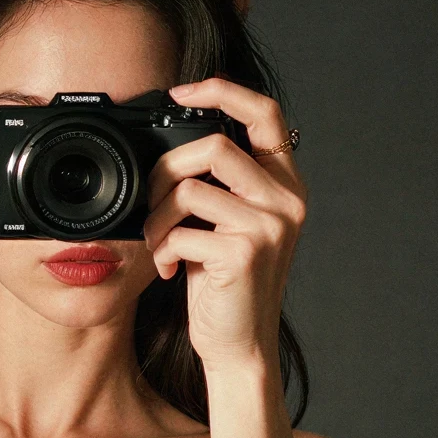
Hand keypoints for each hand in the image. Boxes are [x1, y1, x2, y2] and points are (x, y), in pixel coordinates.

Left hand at [141, 78, 303, 373]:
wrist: (238, 346)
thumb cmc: (225, 286)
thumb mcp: (228, 225)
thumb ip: (219, 185)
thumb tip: (169, 148)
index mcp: (285, 184)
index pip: (265, 112)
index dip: (222, 90)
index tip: (181, 92)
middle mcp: (286, 200)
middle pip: (213, 146)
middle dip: (165, 171)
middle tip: (151, 202)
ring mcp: (270, 226)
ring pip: (190, 188)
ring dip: (157, 217)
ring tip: (157, 242)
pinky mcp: (246, 253)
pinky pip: (182, 230)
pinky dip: (162, 249)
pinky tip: (166, 270)